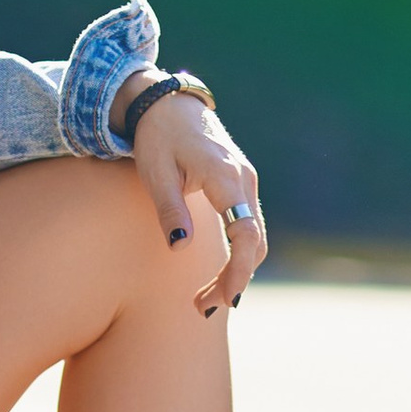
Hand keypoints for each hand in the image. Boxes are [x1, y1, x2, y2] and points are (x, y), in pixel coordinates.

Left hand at [123, 84, 266, 316]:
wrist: (168, 104)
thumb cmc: (157, 137)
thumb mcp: (155, 173)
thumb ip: (170, 210)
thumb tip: (179, 247)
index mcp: (224, 176)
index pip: (245, 234)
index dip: (238, 270)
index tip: (223, 299)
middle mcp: (244, 179)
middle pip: (254, 242)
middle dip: (234, 280)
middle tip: (201, 307)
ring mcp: (247, 181)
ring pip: (255, 237)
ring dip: (237, 270)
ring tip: (205, 298)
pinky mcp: (241, 185)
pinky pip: (249, 226)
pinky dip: (239, 253)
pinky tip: (220, 273)